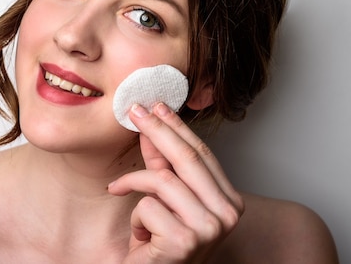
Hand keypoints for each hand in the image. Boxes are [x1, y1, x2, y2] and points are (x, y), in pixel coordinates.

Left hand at [108, 102, 243, 263]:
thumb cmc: (162, 245)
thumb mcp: (165, 199)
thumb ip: (162, 165)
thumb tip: (151, 126)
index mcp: (231, 201)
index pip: (202, 154)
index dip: (177, 127)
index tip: (158, 105)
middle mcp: (229, 214)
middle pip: (187, 158)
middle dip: (156, 130)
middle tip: (134, 111)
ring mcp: (210, 228)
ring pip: (163, 181)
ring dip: (133, 184)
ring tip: (120, 191)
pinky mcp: (185, 240)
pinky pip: (148, 206)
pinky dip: (135, 216)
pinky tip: (140, 234)